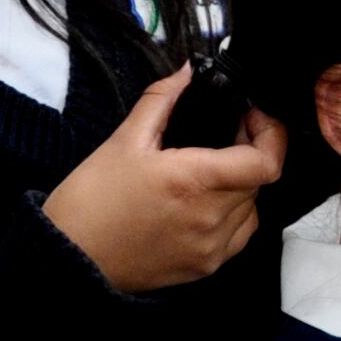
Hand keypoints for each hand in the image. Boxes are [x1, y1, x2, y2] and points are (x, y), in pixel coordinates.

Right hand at [44, 68, 283, 293]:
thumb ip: (161, 100)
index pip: (266, 162)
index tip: (253, 118)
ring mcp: (211, 248)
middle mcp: (210, 218)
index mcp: (193, 182)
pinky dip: (234, 214)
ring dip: (242, 184)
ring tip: (211, 170)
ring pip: (251, 207)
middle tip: (225, 136)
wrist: (68, 257)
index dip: (271, 134)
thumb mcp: (123, 140)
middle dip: (249, 153)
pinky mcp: (205, 268)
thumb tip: (188, 72)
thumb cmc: (91, 199)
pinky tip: (205, 203)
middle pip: (258, 180)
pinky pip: (239, 234)